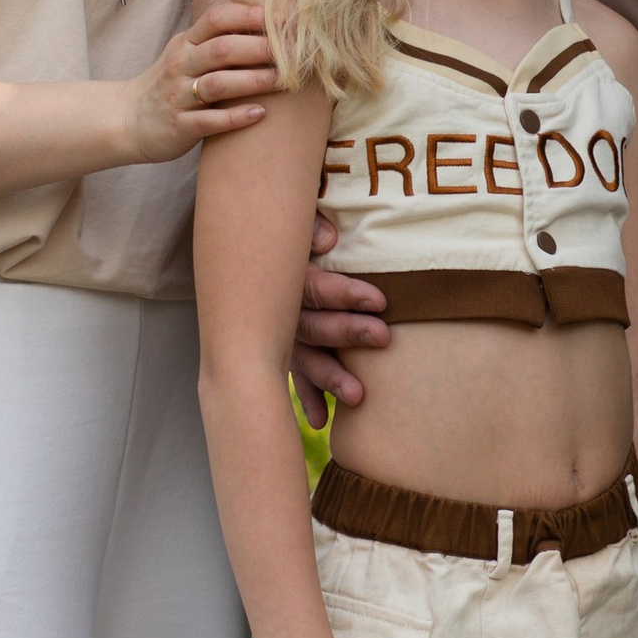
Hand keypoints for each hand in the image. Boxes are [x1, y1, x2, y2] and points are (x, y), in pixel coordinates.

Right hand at [121, 0, 281, 163]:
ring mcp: (178, 96)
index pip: (217, 18)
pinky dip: (236, 117)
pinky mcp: (179, 126)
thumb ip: (219, 38)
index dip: (250, 15)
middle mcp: (181, 65)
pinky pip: (209, 121)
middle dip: (260, 47)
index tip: (284, 17)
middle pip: (222, 49)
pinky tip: (260, 114)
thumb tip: (267, 18)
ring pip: (217, 84)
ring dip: (253, 81)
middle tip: (296, 51)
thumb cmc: (171, 84)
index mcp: (186, 43)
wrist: (129, 120)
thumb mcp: (188, 53)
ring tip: (283, 81)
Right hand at [288, 207, 389, 421]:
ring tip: (357, 396)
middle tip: (383, 337)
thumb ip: (309, 224)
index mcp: (286, 276)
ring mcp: (275, 335)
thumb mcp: (295, 216)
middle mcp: (278, 310)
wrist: (254, 241)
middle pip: (314, 325)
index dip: (346, 294)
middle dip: (348, 332)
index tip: (380, 300)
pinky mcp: (278, 349)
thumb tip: (327, 239)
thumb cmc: (287, 229)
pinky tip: (320, 421)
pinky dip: (307, 397)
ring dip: (330, 377)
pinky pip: (293, 376)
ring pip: (304, 358)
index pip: (316, 287)